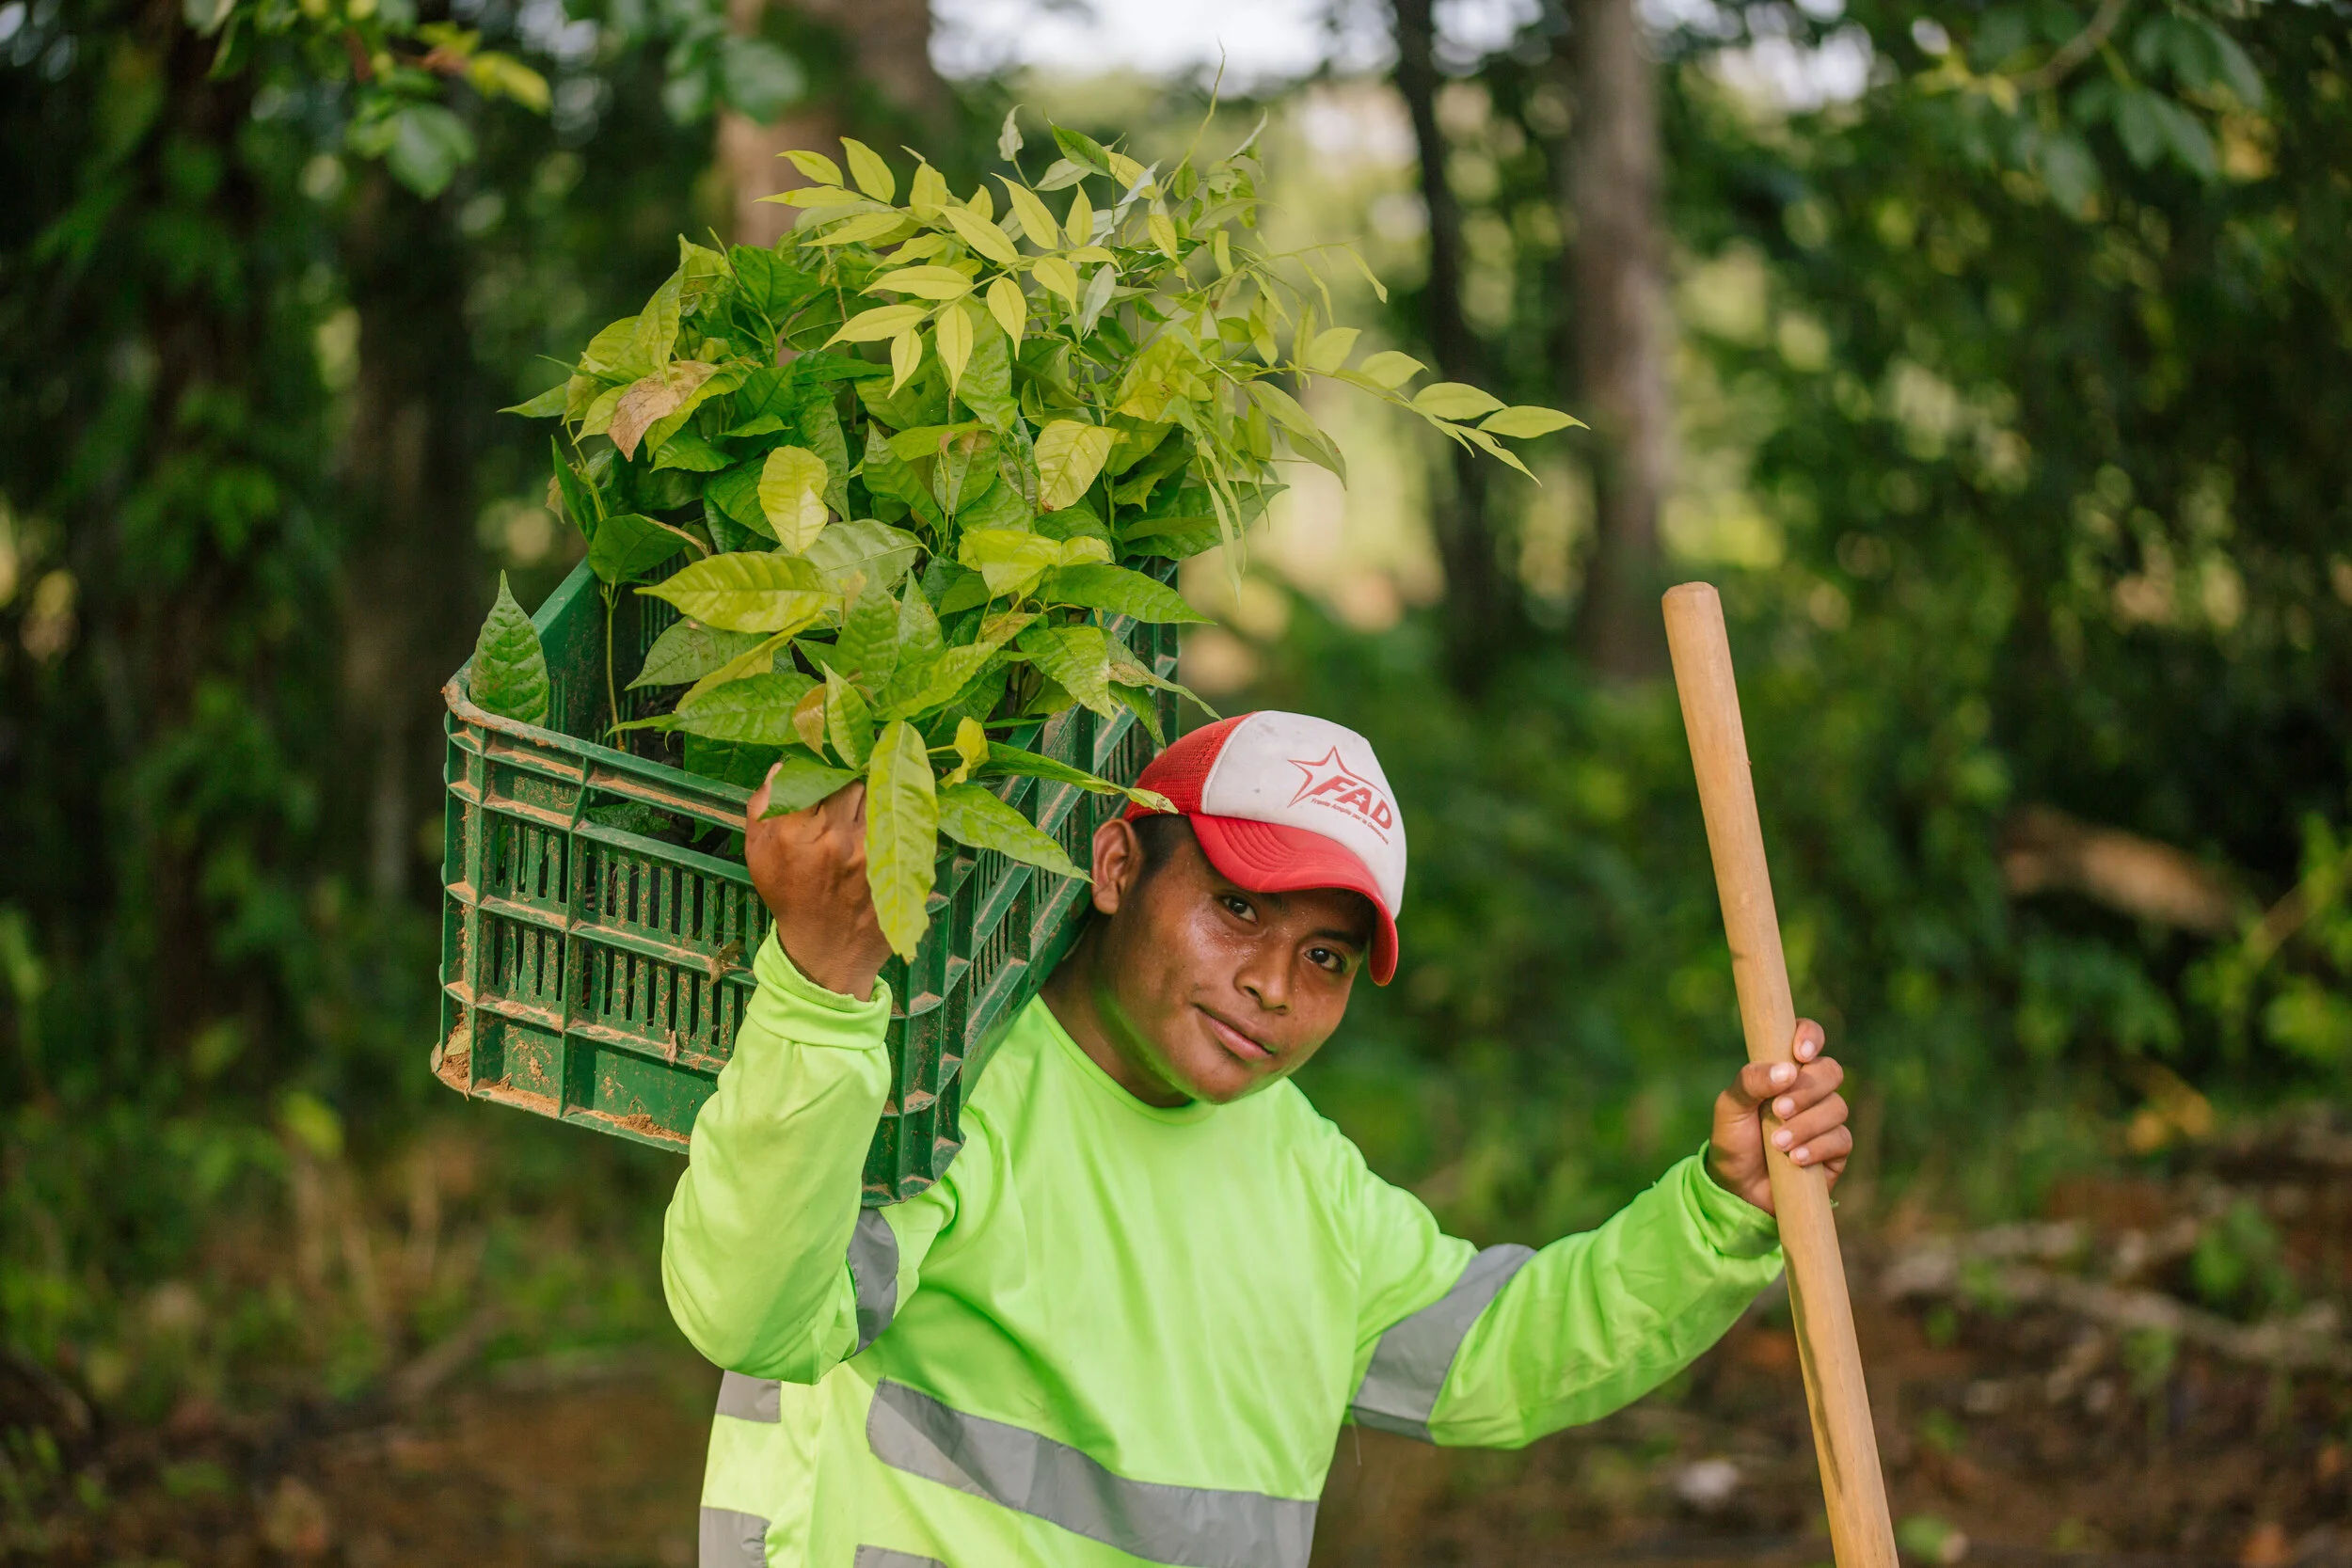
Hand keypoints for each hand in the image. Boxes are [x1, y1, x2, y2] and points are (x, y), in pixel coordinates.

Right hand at [744, 769, 892, 1001]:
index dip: (828, 767)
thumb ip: (764, 805)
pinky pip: (904, 823)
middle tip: (853, 786)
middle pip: (855, 782)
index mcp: (795, 833)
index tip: (832, 765)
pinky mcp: (897, 866)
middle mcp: (835, 839)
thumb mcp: (759, 854)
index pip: (818, 775)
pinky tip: (895, 821)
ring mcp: (871, 853)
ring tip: (872, 803)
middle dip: (855, 779)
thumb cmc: (790, 897)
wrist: (825, 953)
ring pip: (882, 798)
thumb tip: (785, 766)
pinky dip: (898, 818)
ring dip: (878, 796)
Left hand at [1705, 1020, 1850, 1215]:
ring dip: (1806, 1124)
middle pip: (1830, 1071)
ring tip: (1777, 1143)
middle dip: (1806, 1090)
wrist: (1738, 1189)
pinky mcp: (1836, 1150)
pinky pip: (1841, 1139)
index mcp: (1786, 1070)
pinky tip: (1795, 1159)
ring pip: (1836, 1107)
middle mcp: (1810, 1090)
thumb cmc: (1733, 1140)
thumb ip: (1751, 1081)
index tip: (1800, 1053)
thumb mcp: (1730, 1107)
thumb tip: (1787, 1071)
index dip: (1811, 1037)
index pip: (1809, 1038)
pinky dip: (1817, 1147)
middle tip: (1778, 1110)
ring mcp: (1825, 1119)